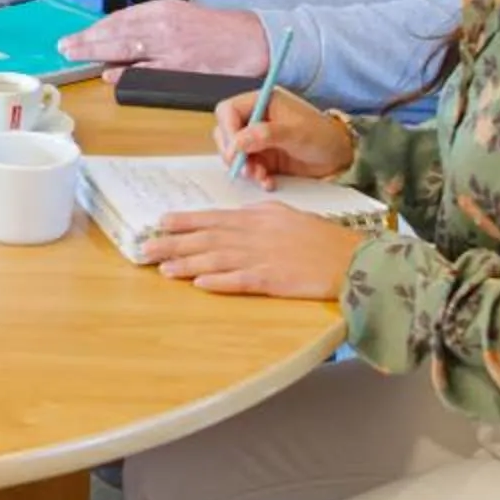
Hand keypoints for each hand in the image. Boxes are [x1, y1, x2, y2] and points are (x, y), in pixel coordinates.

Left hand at [56, 0, 269, 82]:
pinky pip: (149, 69)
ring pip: (127, 47)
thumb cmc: (217, 31)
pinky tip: (109, 74)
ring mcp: (173, 46)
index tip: (76, 36)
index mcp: (164, 9)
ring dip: (97, 52)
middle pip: (117, 31)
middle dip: (87, 39)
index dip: (95, 28)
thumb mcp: (182, 17)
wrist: (254, 40)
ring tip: (75, 56)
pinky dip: (127, 71)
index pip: (121, 18)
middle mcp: (165, 24)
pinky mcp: (184, 66)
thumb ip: (153, 26)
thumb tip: (122, 38)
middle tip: (64, 46)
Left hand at [142, 204, 365, 298]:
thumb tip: (233, 219)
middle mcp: (256, 234)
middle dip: (174, 244)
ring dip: (188, 264)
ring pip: (217, 259)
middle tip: (146, 249)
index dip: (185, 221)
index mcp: (258, 217)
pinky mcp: (274, 279)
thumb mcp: (286, 216)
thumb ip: (258, 216)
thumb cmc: (320, 239)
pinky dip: (219, 281)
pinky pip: (241, 280)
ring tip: (164, 269)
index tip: (160, 223)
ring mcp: (264, 256)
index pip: (213, 218)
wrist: (352, 258)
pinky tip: (200, 283)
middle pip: (207, 238)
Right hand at [214, 88, 357, 184]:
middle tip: (245, 167)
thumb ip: (266, 135)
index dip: (228, 130)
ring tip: (260, 176)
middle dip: (233, 153)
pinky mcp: (262, 157)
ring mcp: (257, 139)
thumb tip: (238, 141)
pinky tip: (268, 181)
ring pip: (234, 152)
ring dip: (244, 167)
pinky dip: (254, 176)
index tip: (235, 150)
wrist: (340, 158)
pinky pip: (247, 167)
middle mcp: (255, 118)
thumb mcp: (296, 133)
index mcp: (262, 102)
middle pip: (225, 132)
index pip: (228, 111)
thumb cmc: (323, 136)